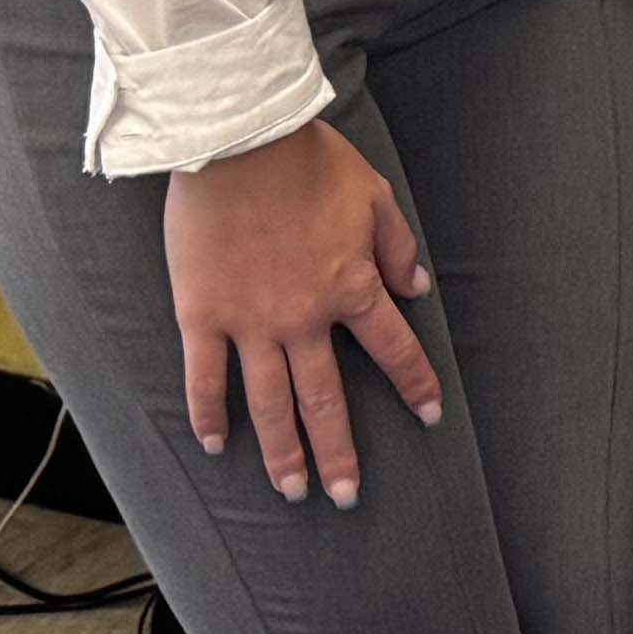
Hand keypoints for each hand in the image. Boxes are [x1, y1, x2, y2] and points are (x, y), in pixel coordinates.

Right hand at [164, 119, 440, 507]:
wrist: (237, 138)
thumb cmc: (307, 159)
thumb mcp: (373, 194)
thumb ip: (397, 245)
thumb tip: (416, 288)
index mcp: (352, 286)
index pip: (394, 350)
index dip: (415, 384)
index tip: (430, 416)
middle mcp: (304, 317)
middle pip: (326, 399)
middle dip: (339, 452)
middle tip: (345, 495)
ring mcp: (251, 321)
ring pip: (269, 402)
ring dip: (282, 451)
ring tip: (292, 491)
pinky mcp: (202, 314)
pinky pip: (206, 376)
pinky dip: (209, 413)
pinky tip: (217, 444)